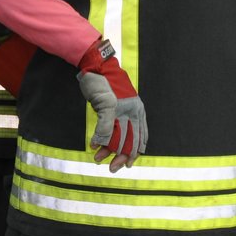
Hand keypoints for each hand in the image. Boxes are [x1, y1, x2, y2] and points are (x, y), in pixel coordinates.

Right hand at [76, 39, 146, 170]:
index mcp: (138, 111)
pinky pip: (104, 128)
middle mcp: (132, 111)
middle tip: (113, 168)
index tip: (128, 164)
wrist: (97, 66)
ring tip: (99, 159)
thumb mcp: (114, 105)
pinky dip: (99, 140)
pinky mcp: (108, 106)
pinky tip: (94, 146)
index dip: (135, 153)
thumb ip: (115, 122)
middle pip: (131, 141)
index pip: (141, 137)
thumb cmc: (106, 86)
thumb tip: (109, 143)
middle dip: (121, 157)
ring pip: (118, 138)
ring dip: (108, 151)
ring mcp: (121, 109)